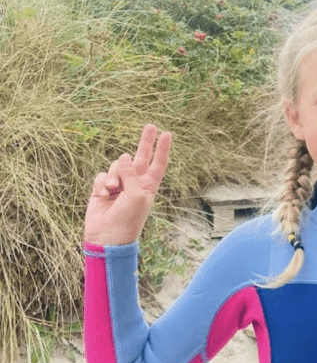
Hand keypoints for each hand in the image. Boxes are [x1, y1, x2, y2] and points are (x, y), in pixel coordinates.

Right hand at [84, 124, 171, 244]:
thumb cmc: (128, 219)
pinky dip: (102, 183)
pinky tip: (104, 194)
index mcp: (149, 186)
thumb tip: (125, 156)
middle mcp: (136, 183)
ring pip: (117, 166)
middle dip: (145, 142)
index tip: (167, 134)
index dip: (162, 149)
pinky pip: (102, 175)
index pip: (158, 164)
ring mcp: (119, 185)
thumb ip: (132, 174)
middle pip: (141, 158)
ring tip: (113, 190)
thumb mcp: (136, 195)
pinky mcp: (103, 188)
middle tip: (151, 126)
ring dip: (114, 175)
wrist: (108, 236)